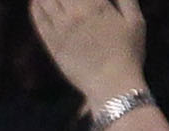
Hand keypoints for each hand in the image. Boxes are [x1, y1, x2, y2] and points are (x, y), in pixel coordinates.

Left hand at [29, 0, 146, 108]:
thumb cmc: (128, 53)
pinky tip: (33, 2)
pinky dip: (35, 10)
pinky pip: (40, 23)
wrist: (111, 84)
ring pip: (47, 2)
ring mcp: (62, 30)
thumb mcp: (135, 20)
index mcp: (97, 5)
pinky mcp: (53, 46)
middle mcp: (77, 13)